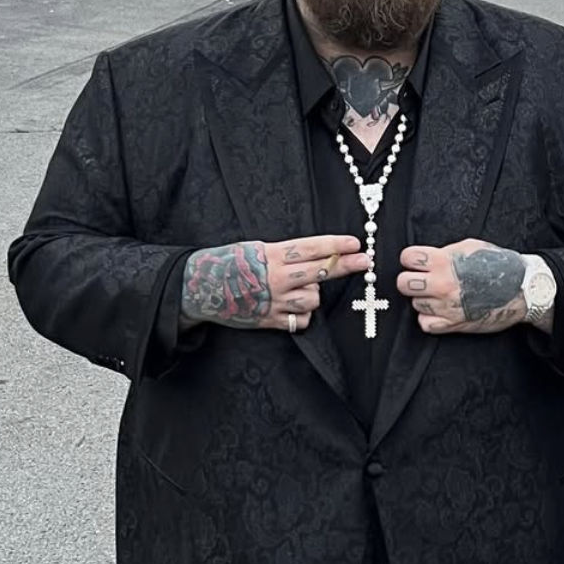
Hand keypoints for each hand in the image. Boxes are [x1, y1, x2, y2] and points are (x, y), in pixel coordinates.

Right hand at [180, 234, 369, 331]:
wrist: (199, 288)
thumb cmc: (229, 264)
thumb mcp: (255, 249)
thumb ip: (284, 254)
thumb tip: (317, 255)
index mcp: (271, 255)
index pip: (310, 248)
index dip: (334, 246)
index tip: (355, 243)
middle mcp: (275, 278)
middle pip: (319, 272)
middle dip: (345, 265)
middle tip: (365, 261)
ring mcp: (274, 301)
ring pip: (313, 299)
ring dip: (312, 294)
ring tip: (297, 289)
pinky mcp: (270, 321)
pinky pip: (301, 320)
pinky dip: (302, 315)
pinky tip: (291, 307)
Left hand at [398, 240, 526, 334]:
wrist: (521, 290)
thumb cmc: (500, 266)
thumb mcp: (470, 246)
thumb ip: (445, 252)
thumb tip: (427, 258)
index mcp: (445, 262)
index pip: (408, 258)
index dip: (411, 259)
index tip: (417, 262)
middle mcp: (443, 285)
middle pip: (404, 284)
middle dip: (410, 280)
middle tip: (422, 280)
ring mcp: (447, 306)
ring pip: (415, 304)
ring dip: (424, 300)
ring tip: (439, 295)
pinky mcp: (453, 324)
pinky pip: (425, 324)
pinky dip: (429, 318)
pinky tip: (440, 311)